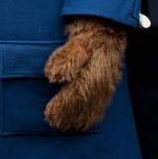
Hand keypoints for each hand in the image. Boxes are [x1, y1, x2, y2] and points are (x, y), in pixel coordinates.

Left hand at [44, 18, 126, 132]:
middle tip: (53, 123)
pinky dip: (92, 117)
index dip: (62, 106)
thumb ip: (65, 59)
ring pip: (93, 108)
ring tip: (64, 127)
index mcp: (93, 71)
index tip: (48, 113)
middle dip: (67, 115)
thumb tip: (52, 77)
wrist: (107, 31)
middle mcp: (102, 82)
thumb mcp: (76, 42)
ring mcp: (107, 85)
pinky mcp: (108, 87)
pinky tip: (84, 125)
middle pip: (83, 104)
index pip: (76, 94)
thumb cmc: (88, 37)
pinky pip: (101, 106)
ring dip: (78, 118)